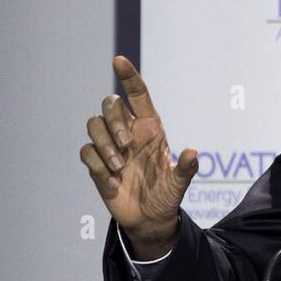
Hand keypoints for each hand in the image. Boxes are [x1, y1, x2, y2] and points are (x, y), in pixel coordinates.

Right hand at [79, 56, 198, 257]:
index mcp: (150, 129)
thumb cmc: (166, 196)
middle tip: (127, 146)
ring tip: (120, 168)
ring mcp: (110, 147)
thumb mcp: (179, 185)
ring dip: (105, 145)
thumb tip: (193, 152)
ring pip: (93, 124)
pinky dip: (98, 166)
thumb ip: (186, 169)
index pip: (138, 95)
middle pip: (109, 104)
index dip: (128, 76)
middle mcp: (128, 132)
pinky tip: (113, 183)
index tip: (119, 61)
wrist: (149, 220)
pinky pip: (86, 152)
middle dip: (114, 120)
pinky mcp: (97, 164)